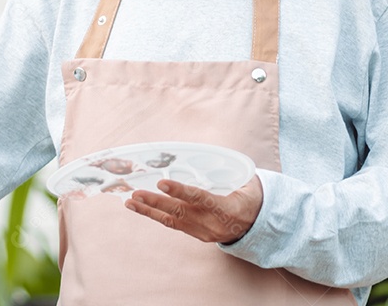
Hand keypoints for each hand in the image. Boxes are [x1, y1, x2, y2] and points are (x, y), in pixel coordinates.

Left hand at [124, 175, 262, 243]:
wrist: (257, 225)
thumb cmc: (249, 197)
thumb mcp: (246, 183)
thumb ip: (229, 171)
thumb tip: (209, 153)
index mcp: (227, 207)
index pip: (200, 198)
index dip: (180, 191)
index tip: (162, 183)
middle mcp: (213, 223)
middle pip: (180, 212)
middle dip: (155, 202)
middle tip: (135, 193)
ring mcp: (204, 231)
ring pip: (173, 221)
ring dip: (149, 211)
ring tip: (131, 202)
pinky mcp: (197, 235)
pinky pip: (174, 225)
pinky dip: (156, 216)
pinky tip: (142, 208)